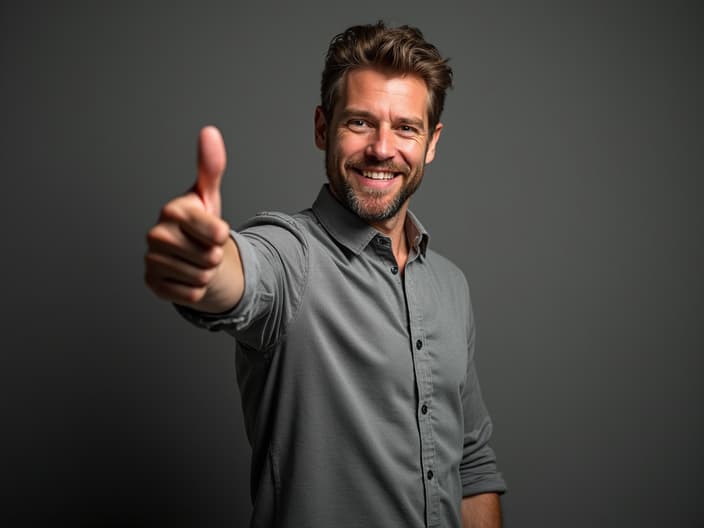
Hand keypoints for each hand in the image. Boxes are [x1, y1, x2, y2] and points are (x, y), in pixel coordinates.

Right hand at [145, 126, 242, 311]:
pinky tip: (186, 276)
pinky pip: (192, 295)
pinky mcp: (153, 285)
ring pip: (203, 278)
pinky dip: (195, 290)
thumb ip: (210, 166)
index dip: (222, 235)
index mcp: (172, 210)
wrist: (188, 255)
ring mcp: (151, 261)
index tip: (212, 230)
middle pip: (211, 258)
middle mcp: (156, 234)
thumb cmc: (200, 224)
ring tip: (195, 261)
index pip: (219, 233)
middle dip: (214, 257)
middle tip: (202, 248)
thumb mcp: (208, 195)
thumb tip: (209, 131)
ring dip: (206, 273)